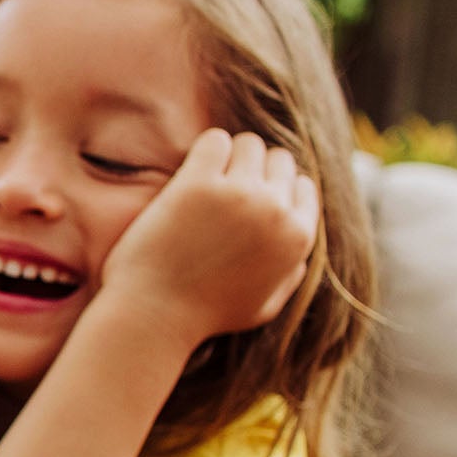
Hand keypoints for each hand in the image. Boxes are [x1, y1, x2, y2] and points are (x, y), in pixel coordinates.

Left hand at [96, 129, 318, 345]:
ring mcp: (239, 194)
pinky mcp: (199, 184)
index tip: (248, 198)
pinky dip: (205, 148)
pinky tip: (190, 169)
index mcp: (297, 239)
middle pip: (279, 160)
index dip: (275, 188)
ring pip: (248, 145)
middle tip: (222, 187)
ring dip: (229, 155)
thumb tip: (299, 255)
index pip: (303, 187)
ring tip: (205, 177)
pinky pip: (214, 140)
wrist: (153, 314)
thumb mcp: (263, 307)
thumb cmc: (202, 316)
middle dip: (254, 169)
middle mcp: (275, 211)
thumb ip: (289, 277)